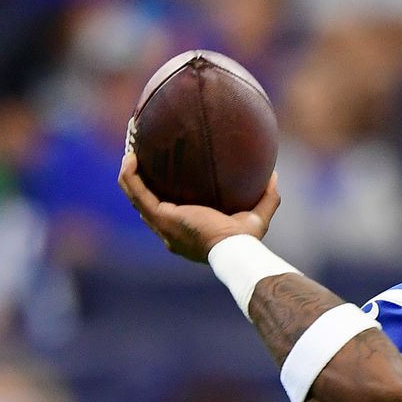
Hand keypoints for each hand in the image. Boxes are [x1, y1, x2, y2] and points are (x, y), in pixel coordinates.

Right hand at [118, 150, 280, 261]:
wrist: (234, 251)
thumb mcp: (257, 217)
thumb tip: (273, 175)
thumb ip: (266, 198)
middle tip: (138, 155)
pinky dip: (130, 175)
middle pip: (143, 204)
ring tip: (130, 149)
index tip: (159, 172)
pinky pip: (137, 192)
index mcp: (184, 232)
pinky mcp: (160, 216)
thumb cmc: (245, 241)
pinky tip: (131, 156)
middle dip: (137, 180)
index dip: (157, 193)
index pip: (164, 212)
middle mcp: (167, 230)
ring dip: (128, 173)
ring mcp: (161, 224)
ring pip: (134, 196)